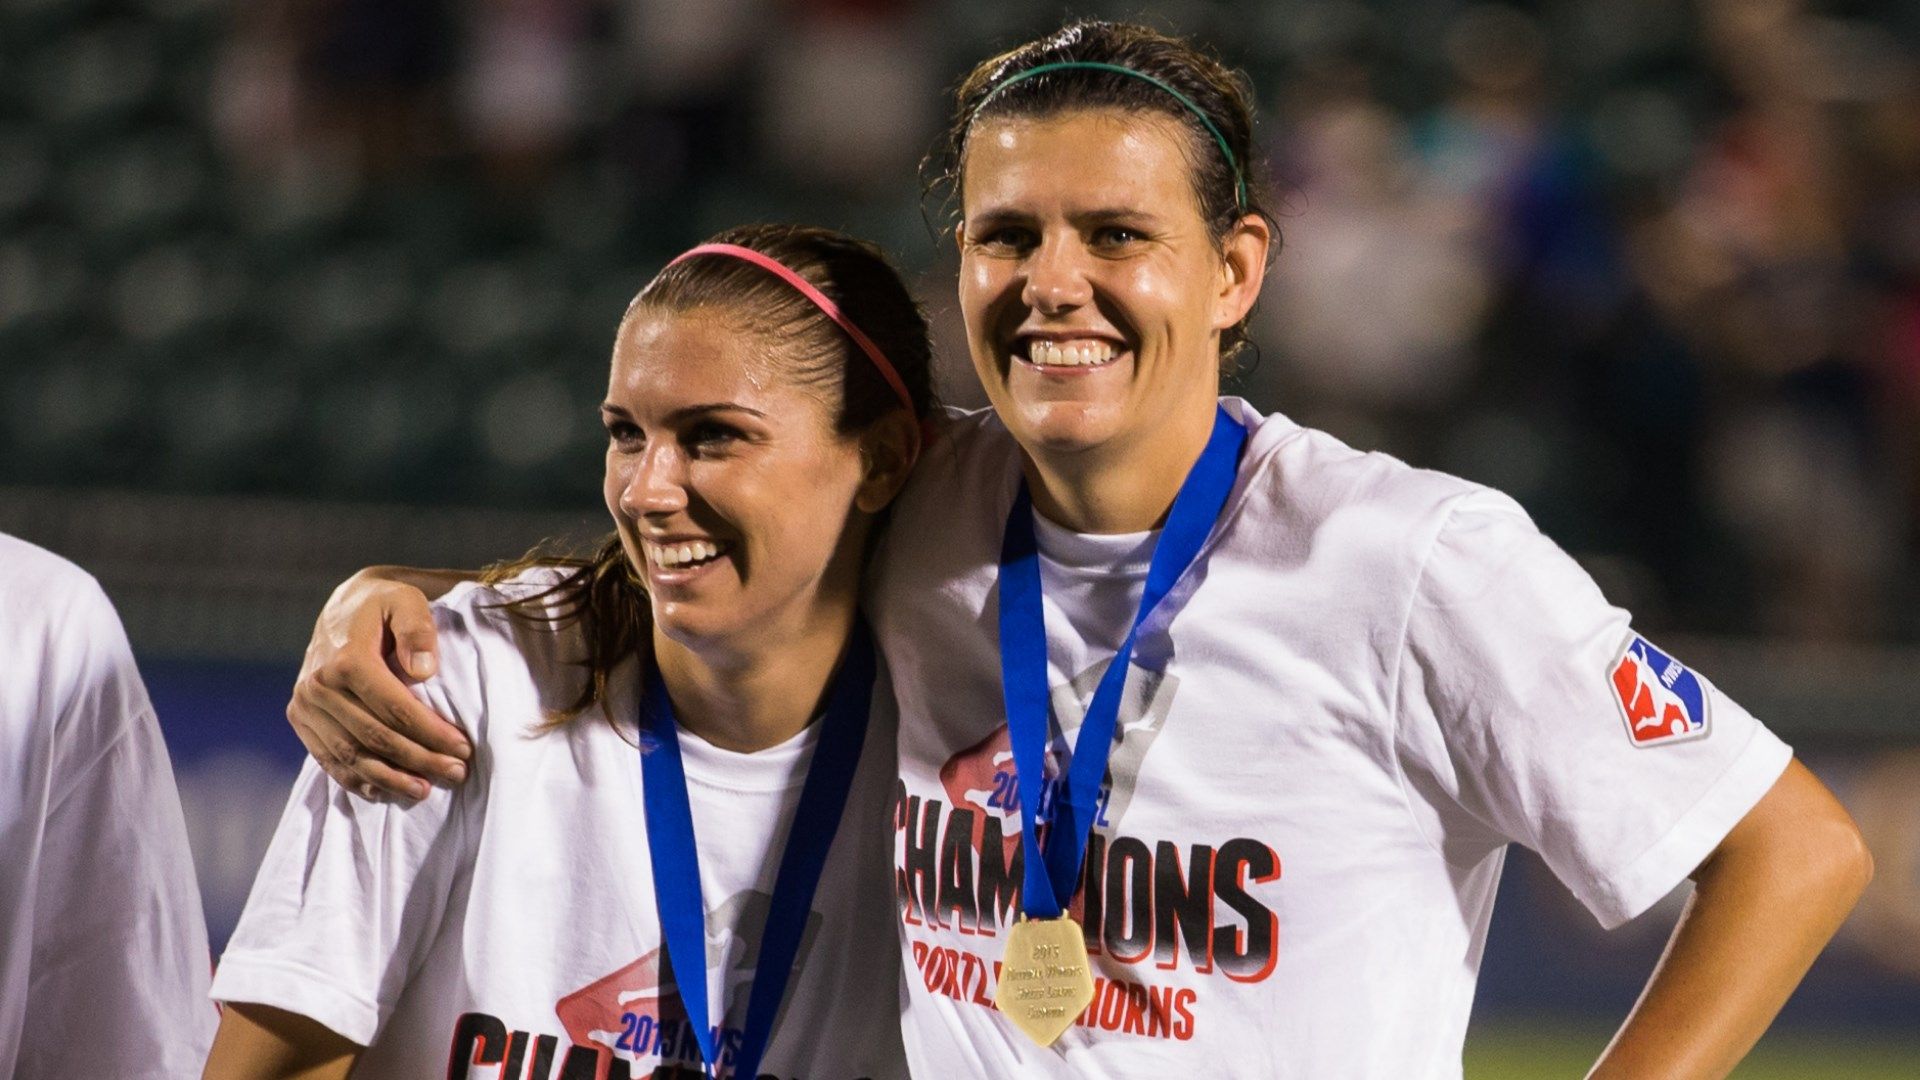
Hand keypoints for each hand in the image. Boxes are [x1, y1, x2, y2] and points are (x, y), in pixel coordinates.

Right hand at [288, 569, 471, 801]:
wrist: (344, 605)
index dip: (432, 734)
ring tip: (426, 790)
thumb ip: (418, 629)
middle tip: (457, 773)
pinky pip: (329, 758)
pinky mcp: (300, 718)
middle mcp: (318, 686)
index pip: (396, 710)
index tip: (464, 748)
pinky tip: (385, 791)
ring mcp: (305, 705)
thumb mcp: (406, 601)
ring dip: (390, 778)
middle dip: (420, 760)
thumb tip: (423, 670)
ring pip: (351, 755)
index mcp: (346, 660)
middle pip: (376, 737)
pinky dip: (356, 780)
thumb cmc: (385, 604)